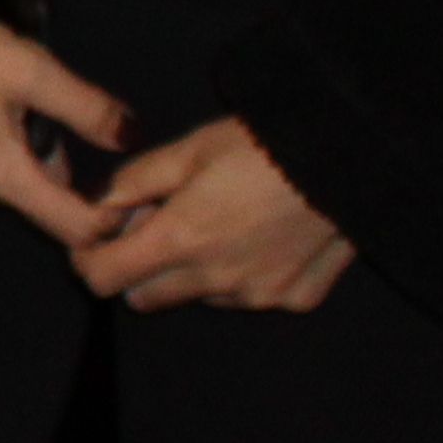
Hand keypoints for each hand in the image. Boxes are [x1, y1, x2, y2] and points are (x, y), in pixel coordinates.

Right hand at [0, 1, 131, 253]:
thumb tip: (129, 136)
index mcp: (2, 175)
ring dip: (5, 156)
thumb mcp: (32, 68)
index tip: (120, 193)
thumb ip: (88, 109)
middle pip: (31, 197)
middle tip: (29, 107)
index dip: (106, 218)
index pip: (72, 227)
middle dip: (44, 161)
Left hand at [70, 117, 352, 312]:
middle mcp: (214, 279)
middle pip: (145, 298)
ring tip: (224, 223)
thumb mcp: (189, 149)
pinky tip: (267, 235)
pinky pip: (253, 296)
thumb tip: (98, 207)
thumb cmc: (265, 144)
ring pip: (200, 297)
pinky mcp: (294, 298)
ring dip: (196, 272)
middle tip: (162, 226)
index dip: (91, 261)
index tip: (100, 242)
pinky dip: (247, 274)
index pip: (103, 279)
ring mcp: (258, 294)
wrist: (351, 156)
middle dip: (141, 269)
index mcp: (179, 239)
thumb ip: (134, 182)